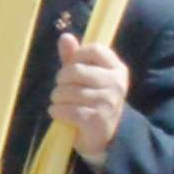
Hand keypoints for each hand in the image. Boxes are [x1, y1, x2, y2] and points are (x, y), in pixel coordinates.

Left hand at [50, 32, 130, 150]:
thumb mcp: (87, 77)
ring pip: (68, 92)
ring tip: (61, 103)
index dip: (76, 56)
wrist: (107, 136)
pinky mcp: (97, 120)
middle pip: (76, 70)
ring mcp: (108, 102)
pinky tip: (58, 113)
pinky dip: (57, 111)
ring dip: (57, 98)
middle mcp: (116, 84)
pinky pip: (67, 110)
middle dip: (61, 80)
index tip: (71, 67)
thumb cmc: (93, 101)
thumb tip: (65, 36)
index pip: (94, 50)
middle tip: (62, 89)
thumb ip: (74, 58)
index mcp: (117, 69)